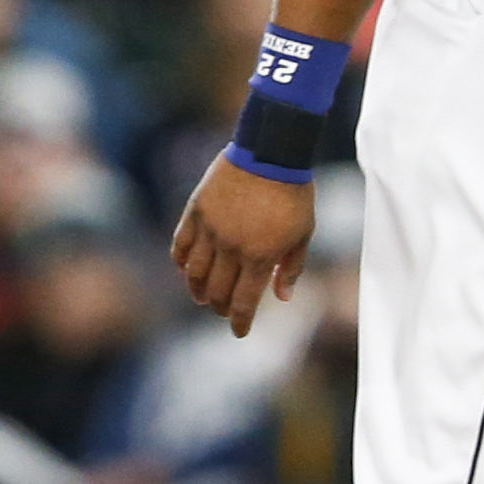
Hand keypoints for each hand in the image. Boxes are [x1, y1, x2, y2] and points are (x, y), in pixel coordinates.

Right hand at [175, 154, 314, 337]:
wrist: (271, 151)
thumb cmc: (294, 193)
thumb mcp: (304, 232)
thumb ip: (292, 267)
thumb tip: (282, 298)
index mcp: (260, 256)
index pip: (244, 302)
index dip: (241, 322)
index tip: (239, 332)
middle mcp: (231, 248)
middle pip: (217, 292)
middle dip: (221, 308)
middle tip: (224, 311)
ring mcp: (210, 230)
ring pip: (194, 273)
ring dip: (197, 290)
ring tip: (202, 296)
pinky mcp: (195, 211)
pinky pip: (180, 245)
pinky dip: (180, 262)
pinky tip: (186, 270)